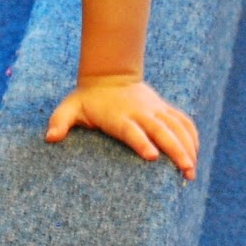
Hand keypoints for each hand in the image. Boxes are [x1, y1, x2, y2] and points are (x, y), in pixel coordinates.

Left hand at [45, 77, 197, 178]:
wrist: (109, 74)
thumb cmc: (87, 98)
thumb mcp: (69, 108)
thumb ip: (59, 122)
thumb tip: (49, 137)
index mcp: (119, 116)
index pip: (132, 131)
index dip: (142, 143)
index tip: (153, 157)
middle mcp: (141, 113)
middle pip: (162, 131)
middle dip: (176, 150)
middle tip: (186, 171)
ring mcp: (155, 110)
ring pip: (177, 127)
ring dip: (188, 147)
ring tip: (192, 171)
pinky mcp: (164, 109)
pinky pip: (183, 121)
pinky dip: (192, 136)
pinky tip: (196, 154)